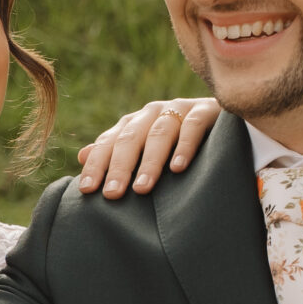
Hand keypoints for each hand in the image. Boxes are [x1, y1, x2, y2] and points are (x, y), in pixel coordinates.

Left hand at [77, 96, 219, 197]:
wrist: (222, 122)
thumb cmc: (177, 143)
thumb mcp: (145, 148)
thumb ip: (116, 151)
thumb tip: (81, 156)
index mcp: (135, 123)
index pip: (109, 142)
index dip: (97, 165)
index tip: (86, 189)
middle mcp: (153, 113)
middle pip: (131, 138)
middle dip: (120, 167)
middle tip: (112, 194)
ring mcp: (179, 109)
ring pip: (159, 134)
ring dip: (150, 162)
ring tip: (142, 188)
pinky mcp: (207, 110)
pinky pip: (193, 127)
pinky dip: (185, 147)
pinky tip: (178, 169)